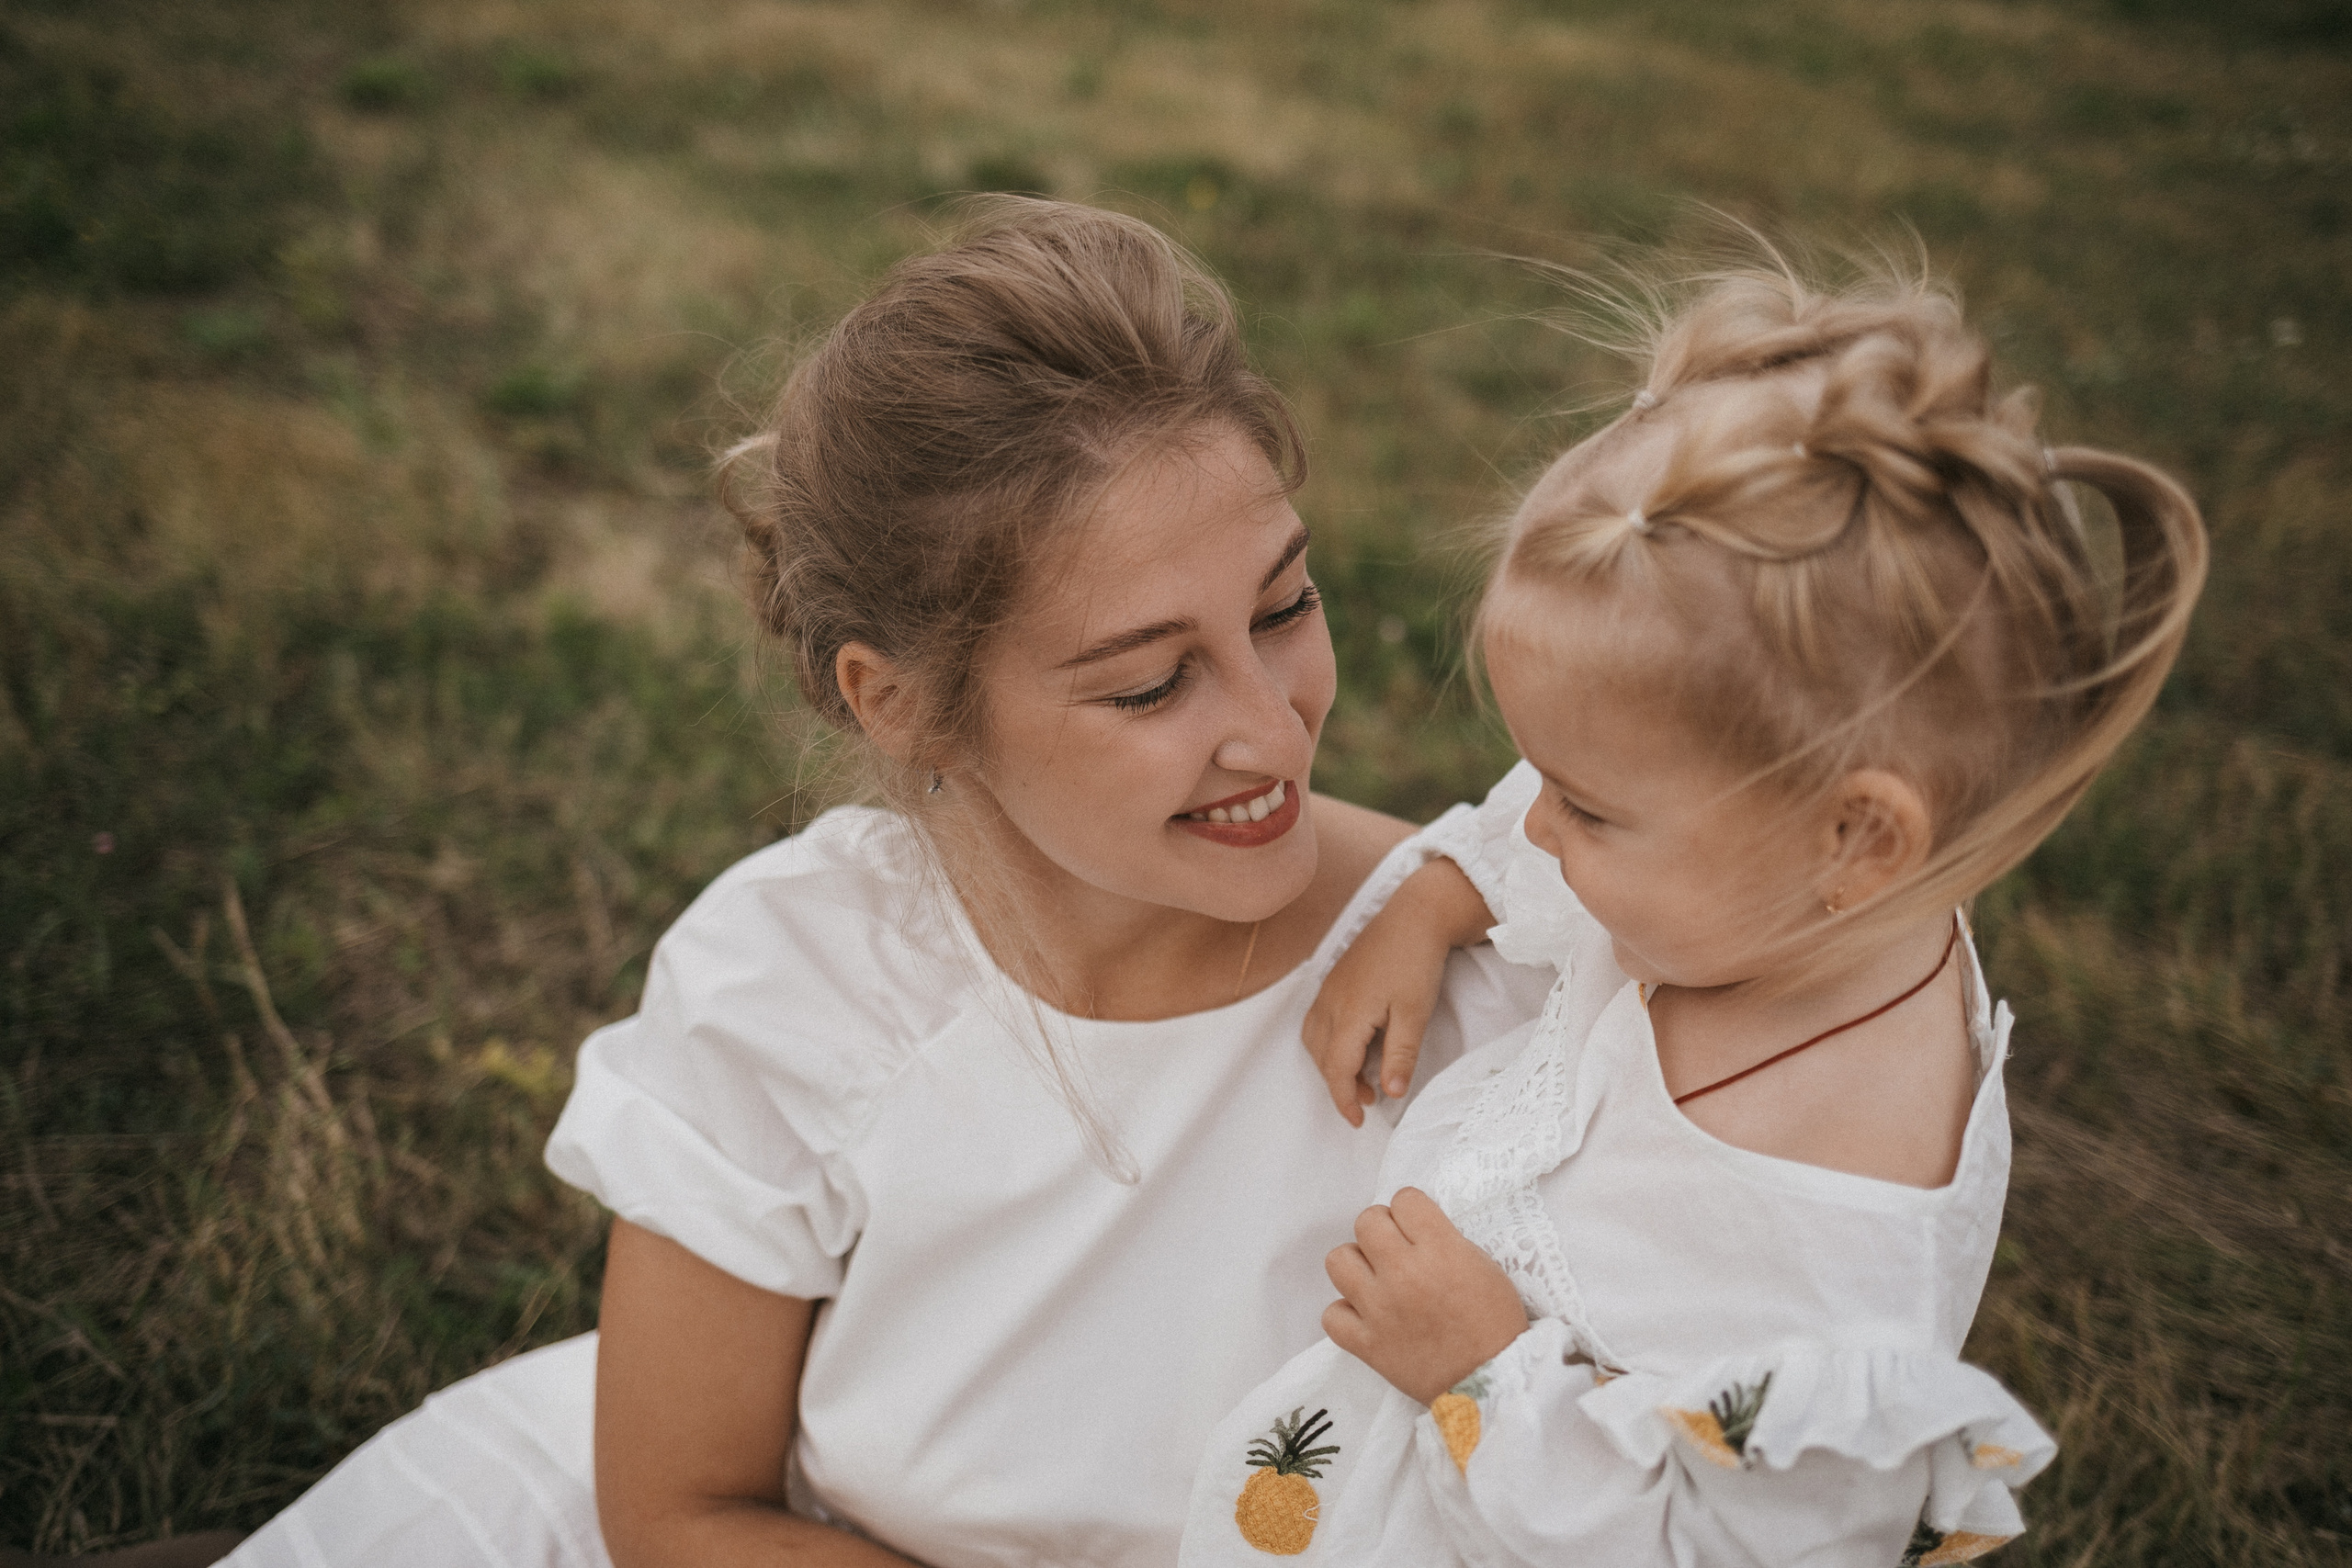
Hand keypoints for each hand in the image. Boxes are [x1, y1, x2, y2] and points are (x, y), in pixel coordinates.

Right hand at [1302, 859, 1494, 1124]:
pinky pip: (1318, 1021)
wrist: (1415, 915)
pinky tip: (1354, 1044)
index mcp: (1349, 1013)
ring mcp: (1329, 989)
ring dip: (1332, 1064)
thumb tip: (1392, 1094)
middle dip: (1339, 1084)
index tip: (1359, 1120)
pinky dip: (1329, 1043)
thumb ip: (1401, 1056)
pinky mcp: (1334, 980)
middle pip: (1320, 1057)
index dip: (1344, 1099)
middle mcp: (1330, 1002)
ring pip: (1315, 1040)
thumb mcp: (1415, 1014)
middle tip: (1369, 1101)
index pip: (1337, 1069)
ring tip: (1364, 1076)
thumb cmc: (1416, 962)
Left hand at [1321, 1188, 1528, 1403]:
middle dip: (1383, 1231)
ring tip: (1377, 1281)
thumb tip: (1412, 1229)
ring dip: (1357, 1265)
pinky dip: (1346, 1314)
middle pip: (1366, 1221)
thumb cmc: (1495, 1324)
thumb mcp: (1482, 1266)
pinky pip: (1331, 1314)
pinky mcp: (1366, 1344)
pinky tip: (1366, 1317)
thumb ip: (1443, 1240)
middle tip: (1398, 1252)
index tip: (1419, 1229)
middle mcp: (1403, 1273)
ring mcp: (1379, 1309)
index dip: (1412, 1212)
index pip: (1404, 1199)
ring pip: (1338, 1260)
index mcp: (1439, 1250)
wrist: (1493, 1383)